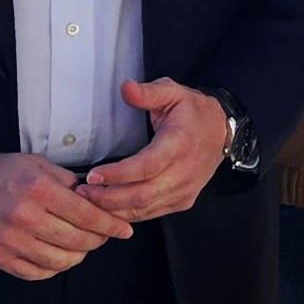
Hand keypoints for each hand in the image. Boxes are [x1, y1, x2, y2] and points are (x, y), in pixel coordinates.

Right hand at [0, 151, 130, 278]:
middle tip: (101, 235)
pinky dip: (54, 268)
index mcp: (38, 188)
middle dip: (98, 240)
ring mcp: (11, 241)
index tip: (124, 230)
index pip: (88, 214)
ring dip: (78, 256)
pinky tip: (56, 256)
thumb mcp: (31, 163)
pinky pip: (38, 273)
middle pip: (80, 241)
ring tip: (80, 246)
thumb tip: (96, 196)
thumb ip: (65, 180)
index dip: (111, 225)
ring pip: (62, 262)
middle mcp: (26, 217)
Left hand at [77, 78, 227, 223]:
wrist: (221, 132)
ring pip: (145, 208)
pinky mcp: (182, 201)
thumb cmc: (194, 112)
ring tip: (88, 202)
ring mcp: (185, 190)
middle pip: (142, 194)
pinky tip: (108, 209)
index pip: (146, 167)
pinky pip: (151, 213)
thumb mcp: (173, 92)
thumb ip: (148, 92)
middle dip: (108, 197)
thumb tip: (126, 88)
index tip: (93, 176)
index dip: (118, 174)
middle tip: (81, 193)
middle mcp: (184, 172)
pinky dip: (127, 215)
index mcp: (180, 144)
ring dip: (114, 209)